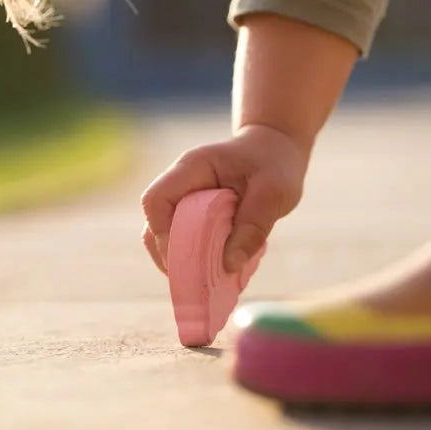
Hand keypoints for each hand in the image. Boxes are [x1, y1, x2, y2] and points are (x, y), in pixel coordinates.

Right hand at [141, 123, 310, 273]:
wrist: (276, 147)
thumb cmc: (274, 163)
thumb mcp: (274, 193)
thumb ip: (253, 226)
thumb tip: (228, 265)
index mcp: (192, 168)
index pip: (156, 200)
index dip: (163, 234)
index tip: (187, 259)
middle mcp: (181, 184)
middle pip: (154, 224)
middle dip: (170, 256)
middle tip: (196, 281)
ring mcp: (184, 200)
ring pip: (164, 236)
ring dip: (180, 260)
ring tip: (204, 282)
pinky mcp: (193, 214)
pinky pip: (183, 240)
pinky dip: (194, 258)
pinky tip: (215, 271)